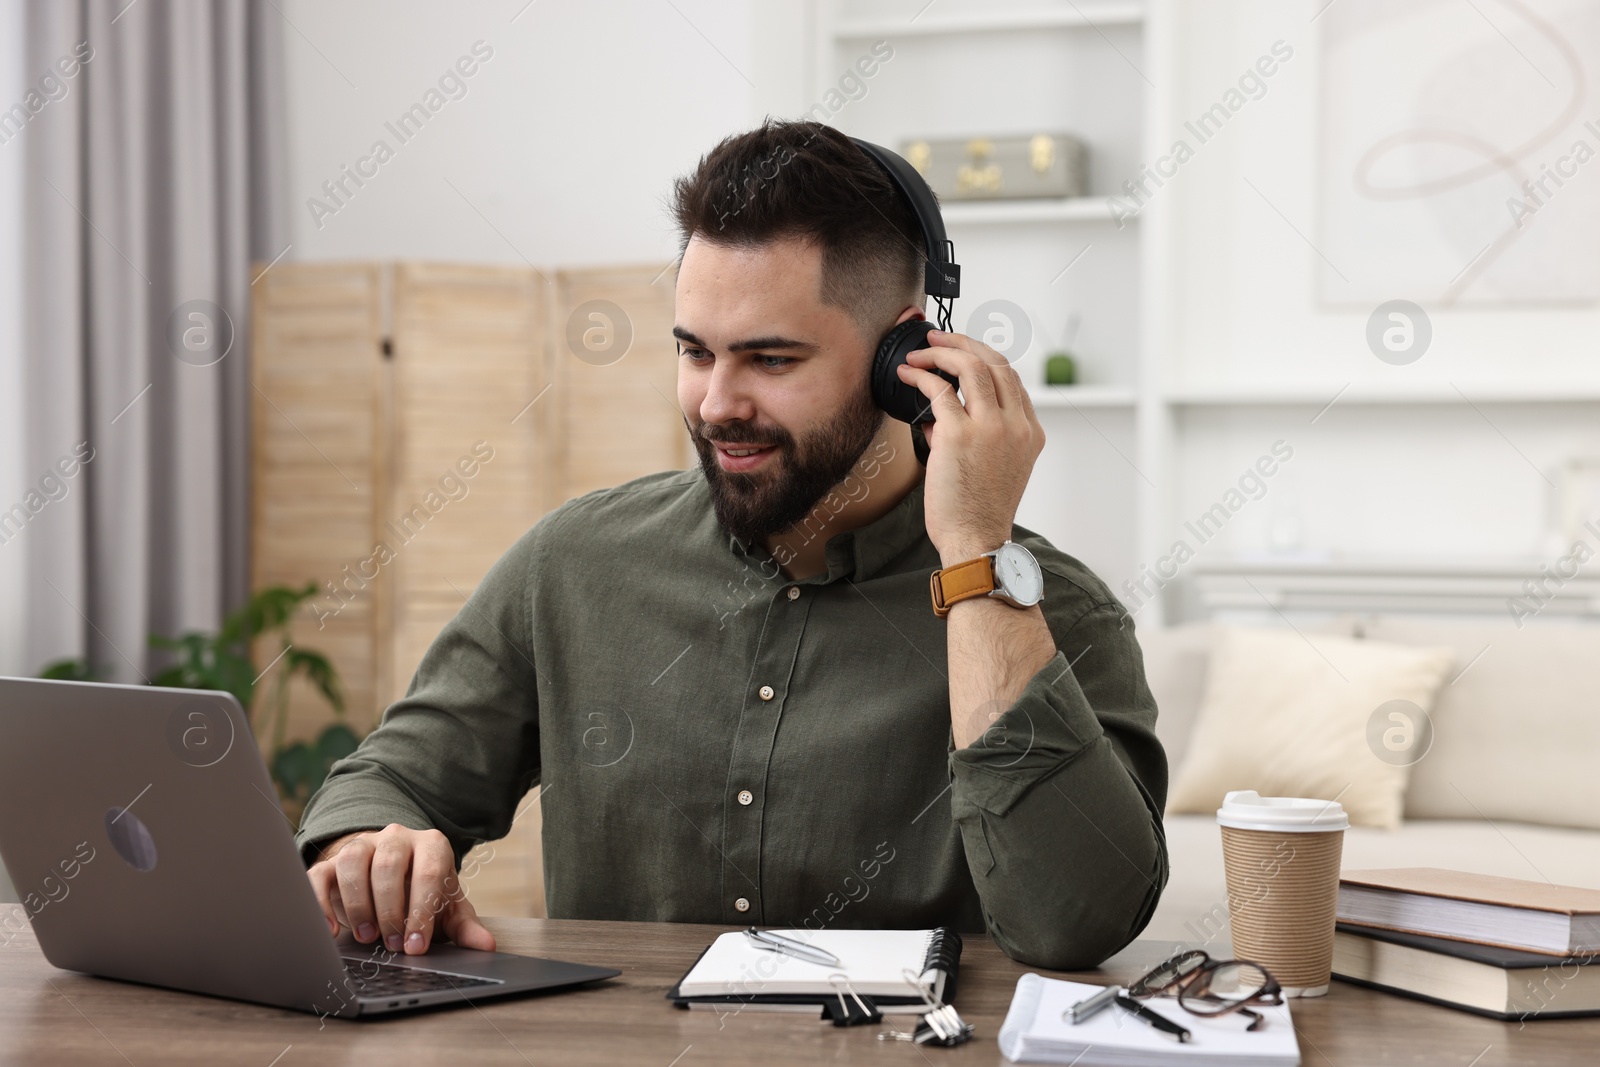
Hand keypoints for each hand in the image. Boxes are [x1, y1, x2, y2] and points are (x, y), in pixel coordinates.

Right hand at [307, 824, 495, 955]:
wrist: (395, 877)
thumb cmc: (424, 894)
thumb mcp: (447, 909)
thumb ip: (466, 927)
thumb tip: (486, 947)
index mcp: (431, 845)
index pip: (428, 871)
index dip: (422, 910)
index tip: (416, 945)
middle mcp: (396, 838)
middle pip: (389, 864)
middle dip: (390, 908)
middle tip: (393, 944)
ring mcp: (362, 845)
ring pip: (353, 861)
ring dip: (358, 903)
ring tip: (367, 938)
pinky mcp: (332, 861)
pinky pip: (319, 873)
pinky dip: (320, 901)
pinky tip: (330, 930)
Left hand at [895, 329, 1044, 563]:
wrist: (976, 540)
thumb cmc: (980, 511)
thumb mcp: (996, 468)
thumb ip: (977, 436)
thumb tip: (939, 415)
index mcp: (1029, 433)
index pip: (1012, 379)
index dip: (985, 358)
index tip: (963, 353)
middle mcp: (1015, 425)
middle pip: (995, 362)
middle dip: (964, 343)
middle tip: (938, 338)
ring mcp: (990, 428)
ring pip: (971, 367)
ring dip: (942, 352)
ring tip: (920, 352)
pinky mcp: (959, 435)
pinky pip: (938, 390)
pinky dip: (921, 376)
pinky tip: (907, 376)